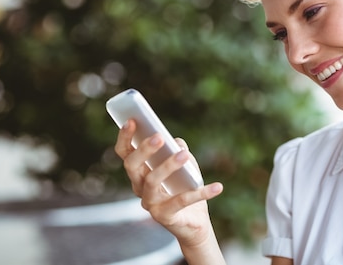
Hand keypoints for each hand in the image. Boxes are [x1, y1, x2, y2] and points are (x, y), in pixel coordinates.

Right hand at [114, 119, 223, 251]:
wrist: (194, 222)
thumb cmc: (186, 188)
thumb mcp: (186, 166)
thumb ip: (179, 151)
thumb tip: (176, 141)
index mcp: (140, 172)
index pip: (125, 153)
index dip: (125, 137)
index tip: (132, 120)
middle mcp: (139, 187)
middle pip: (132, 166)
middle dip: (144, 149)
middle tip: (159, 136)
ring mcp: (150, 203)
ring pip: (152, 181)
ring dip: (168, 166)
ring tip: (184, 154)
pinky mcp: (164, 217)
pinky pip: (182, 201)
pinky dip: (201, 193)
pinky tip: (217, 186)